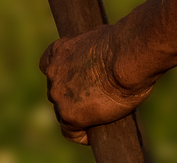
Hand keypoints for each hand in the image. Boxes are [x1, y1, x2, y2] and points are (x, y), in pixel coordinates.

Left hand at [38, 24, 153, 144]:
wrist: (128, 58)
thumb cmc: (125, 45)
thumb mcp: (102, 41)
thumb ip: (92, 54)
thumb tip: (102, 64)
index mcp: (59, 51)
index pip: (49, 67)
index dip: (63, 76)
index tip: (77, 81)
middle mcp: (53, 73)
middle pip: (57, 91)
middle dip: (72, 96)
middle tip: (95, 100)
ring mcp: (59, 95)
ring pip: (62, 112)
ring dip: (78, 115)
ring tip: (100, 116)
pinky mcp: (70, 116)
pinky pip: (71, 133)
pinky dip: (82, 135)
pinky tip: (95, 133)